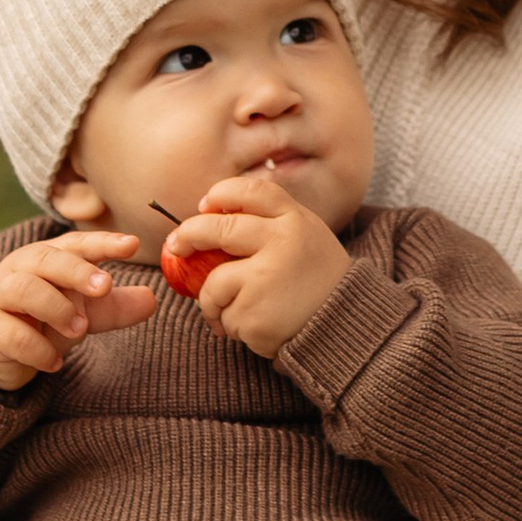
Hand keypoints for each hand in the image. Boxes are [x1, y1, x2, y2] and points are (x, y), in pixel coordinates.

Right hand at [0, 229, 158, 390]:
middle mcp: (21, 270)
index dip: (104, 243)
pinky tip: (55, 361)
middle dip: (77, 271)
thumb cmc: (42, 317)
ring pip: (24, 289)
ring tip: (80, 329)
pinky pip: (13, 334)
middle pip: (47, 259)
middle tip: (105, 287)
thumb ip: (113, 305)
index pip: (77, 244)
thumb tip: (152, 299)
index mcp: (48, 257)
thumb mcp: (82, 310)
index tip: (133, 245)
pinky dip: (39, 349)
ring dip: (56, 307)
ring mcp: (0, 297)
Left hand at [166, 174, 349, 360]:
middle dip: (188, 236)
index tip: (204, 204)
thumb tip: (212, 217)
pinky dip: (231, 325)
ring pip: (213, 283)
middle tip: (176, 246)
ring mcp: (265, 278)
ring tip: (233, 312)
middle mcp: (281, 243)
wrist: (345, 328)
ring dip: (213, 300)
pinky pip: (224, 316)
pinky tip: (255, 328)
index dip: (222, 194)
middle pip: (218, 229)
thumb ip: (272, 225)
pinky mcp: (254, 314)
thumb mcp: (308, 238)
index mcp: (295, 220)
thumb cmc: (319, 282)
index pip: (252, 191)